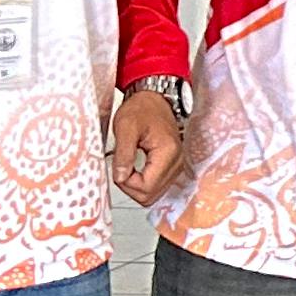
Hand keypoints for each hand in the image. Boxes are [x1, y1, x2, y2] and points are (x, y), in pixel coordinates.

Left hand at [106, 88, 189, 207]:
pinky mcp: (172, 167)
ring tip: (127, 169)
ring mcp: (176, 166)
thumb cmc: (142, 109)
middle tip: (120, 170)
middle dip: (130, 188)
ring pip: (154, 195)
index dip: (127, 184)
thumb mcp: (125, 127)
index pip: (146, 187)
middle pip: (151, 195)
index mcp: (167, 153)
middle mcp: (177, 162)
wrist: (154, 99)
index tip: (118, 169)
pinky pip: (157, 187)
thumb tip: (120, 178)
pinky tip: (135, 171)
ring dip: (136, 187)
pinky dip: (143, 184)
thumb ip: (123, 154)